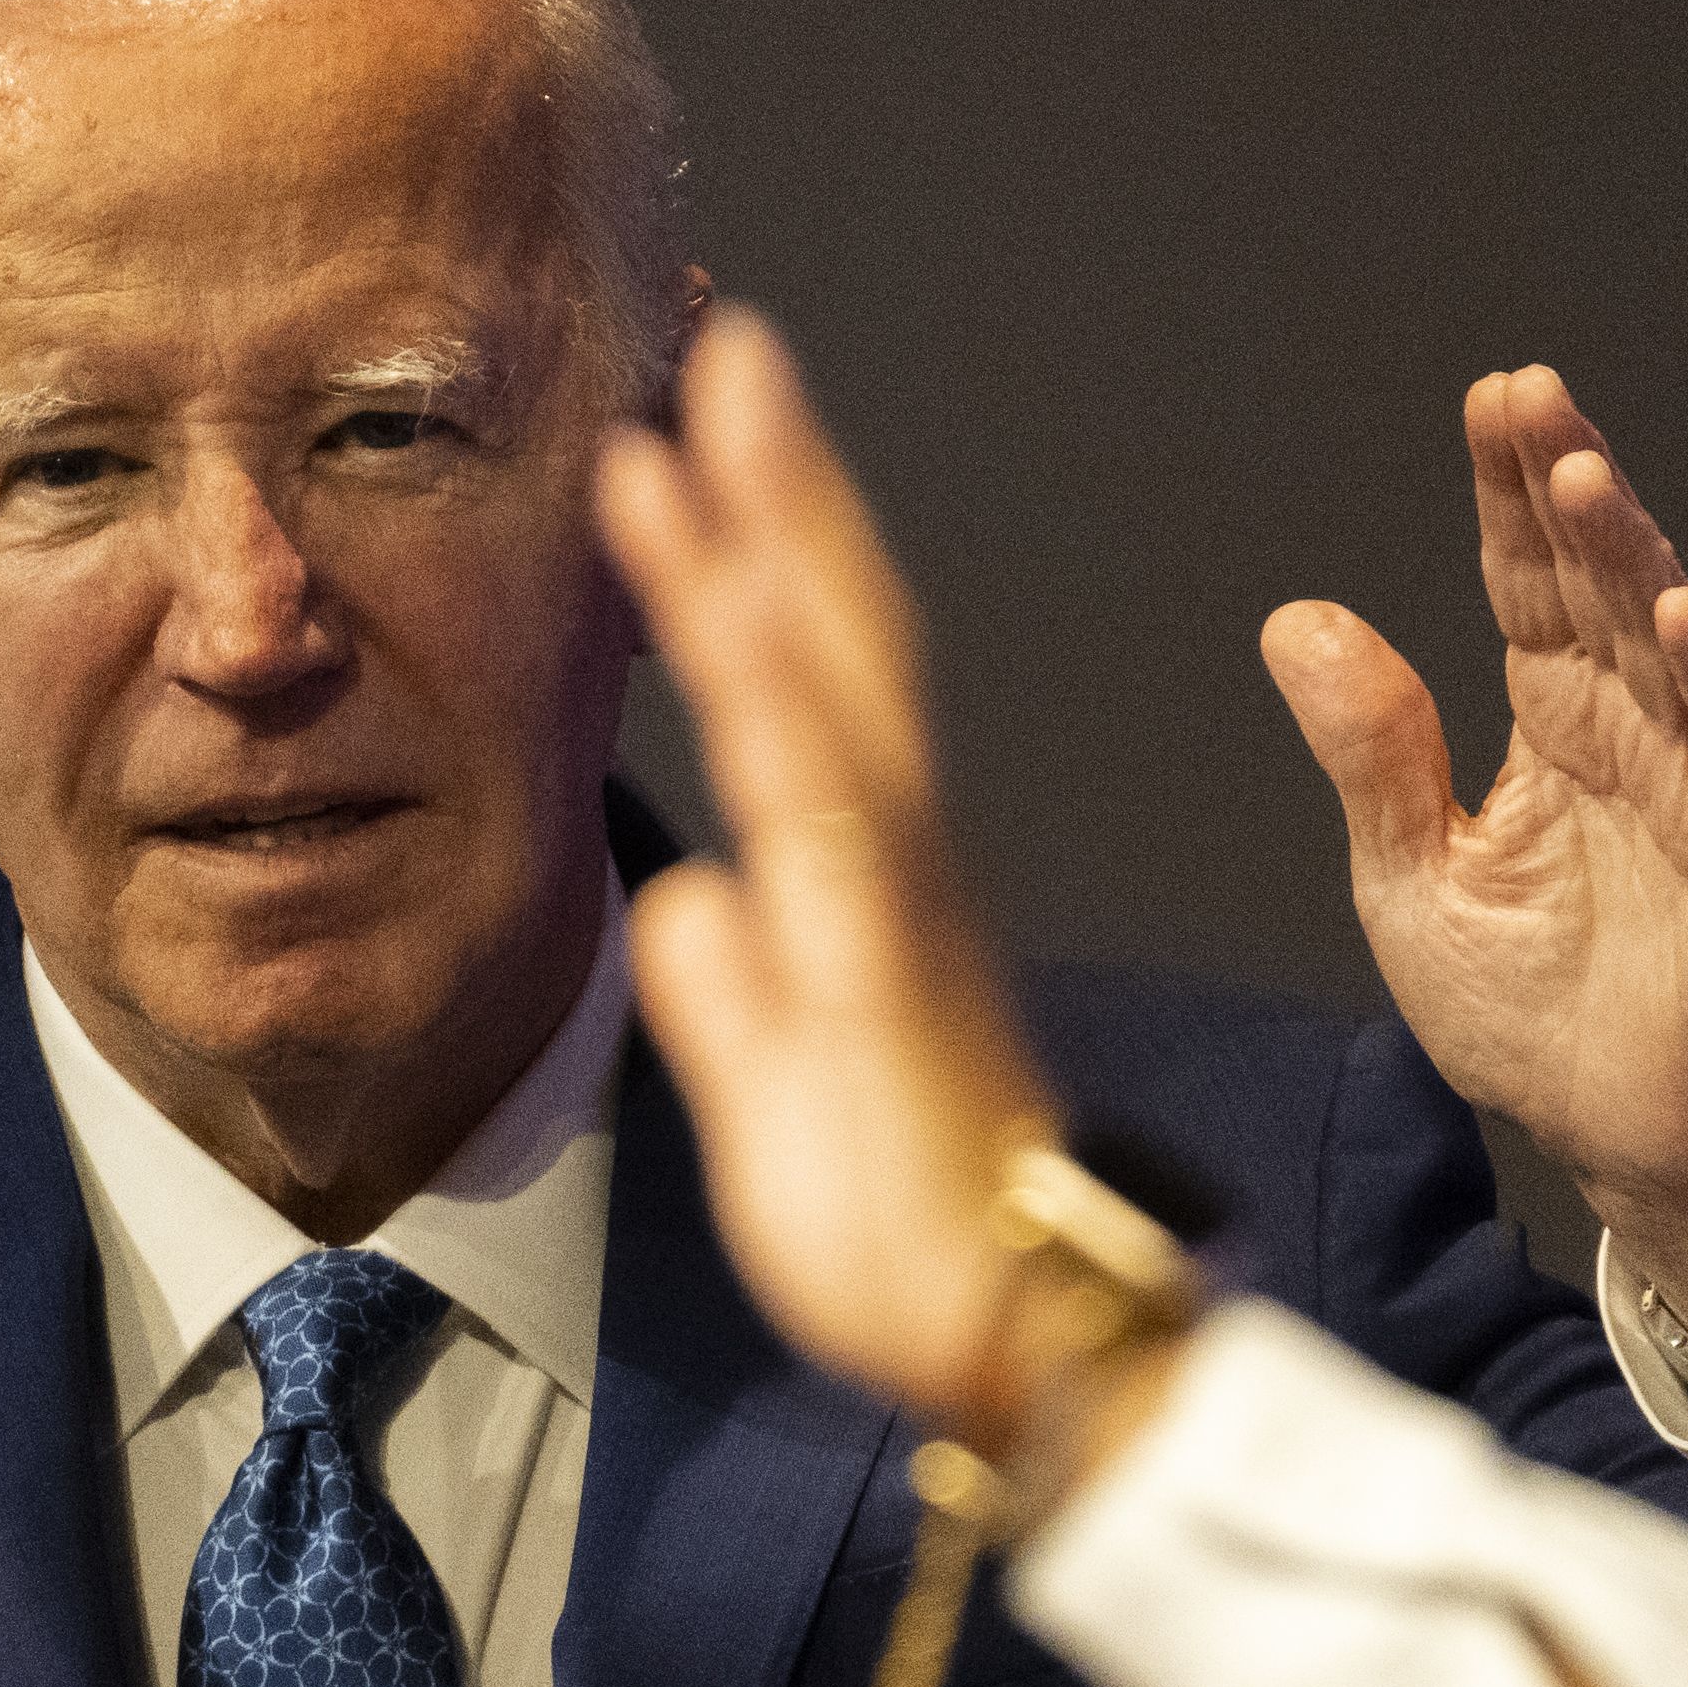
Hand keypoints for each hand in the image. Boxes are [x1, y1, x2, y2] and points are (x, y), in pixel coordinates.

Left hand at [595, 311, 1083, 1449]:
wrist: (1011, 1352)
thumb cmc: (905, 1233)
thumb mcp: (773, 1098)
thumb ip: (732, 994)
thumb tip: (689, 897)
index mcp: (857, 882)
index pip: (799, 680)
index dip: (744, 553)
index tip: (676, 439)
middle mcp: (893, 858)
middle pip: (837, 628)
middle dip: (777, 478)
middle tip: (715, 334)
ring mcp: (902, 900)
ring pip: (835, 676)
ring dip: (767, 531)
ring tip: (701, 399)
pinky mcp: (897, 966)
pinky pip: (833, 805)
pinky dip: (777, 688)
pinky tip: (724, 592)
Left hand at [1261, 368, 1687, 1360]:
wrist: (1626, 1144)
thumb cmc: (1533, 1017)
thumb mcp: (1413, 879)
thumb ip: (1370, 754)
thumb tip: (1293, 619)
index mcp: (1557, 732)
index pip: (1529, 589)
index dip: (1510, 497)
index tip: (1490, 401)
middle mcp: (1638, 738)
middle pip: (1600, 588)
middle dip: (1566, 489)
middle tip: (1527, 394)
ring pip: (1672, 645)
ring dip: (1633, 559)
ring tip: (1582, 476)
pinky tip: (1679, 618)